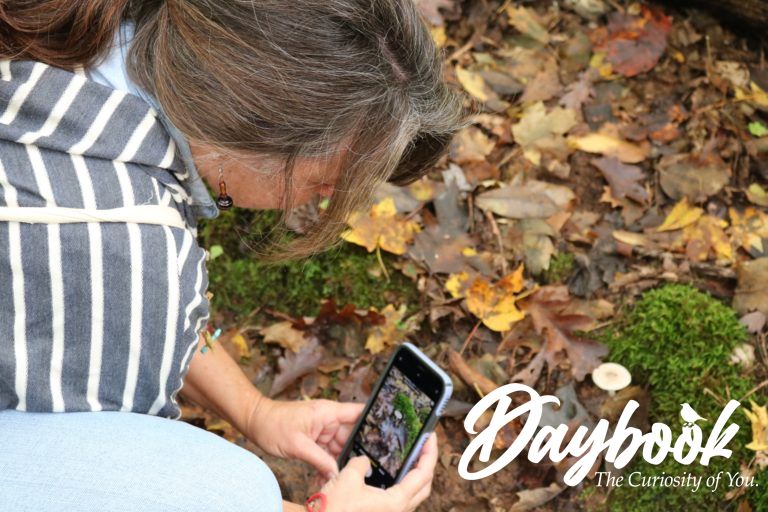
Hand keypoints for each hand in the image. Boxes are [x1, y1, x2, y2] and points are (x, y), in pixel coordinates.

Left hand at [245, 397, 363, 478]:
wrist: (254, 422)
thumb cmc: (273, 425)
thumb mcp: (298, 445)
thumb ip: (320, 460)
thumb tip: (337, 473)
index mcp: (328, 412)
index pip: (359, 413)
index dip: (373, 422)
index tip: (385, 436)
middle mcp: (328, 420)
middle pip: (352, 436)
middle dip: (355, 452)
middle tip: (362, 469)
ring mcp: (322, 430)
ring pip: (339, 448)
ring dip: (340, 462)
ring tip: (344, 477)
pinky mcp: (314, 440)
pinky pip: (327, 454)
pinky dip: (328, 465)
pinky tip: (328, 477)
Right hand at [317, 431, 437, 511]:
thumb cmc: (333, 510)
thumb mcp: (347, 478)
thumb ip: (361, 464)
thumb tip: (364, 461)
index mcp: (396, 502)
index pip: (423, 474)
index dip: (429, 453)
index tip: (430, 437)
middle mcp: (397, 511)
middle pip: (424, 485)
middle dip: (427, 464)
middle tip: (424, 446)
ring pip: (413, 494)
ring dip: (415, 475)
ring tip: (411, 457)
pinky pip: (399, 499)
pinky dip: (401, 484)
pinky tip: (391, 474)